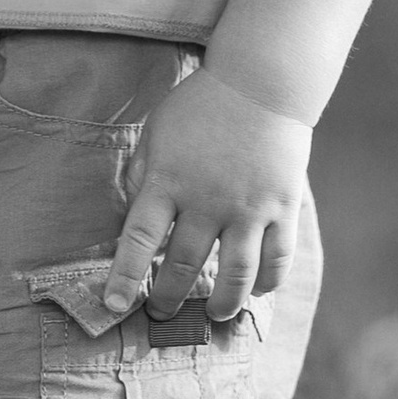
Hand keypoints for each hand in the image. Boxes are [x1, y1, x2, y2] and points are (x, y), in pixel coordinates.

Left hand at [100, 66, 310, 323]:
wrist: (261, 82)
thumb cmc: (201, 106)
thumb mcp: (157, 133)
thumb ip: (143, 176)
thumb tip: (131, 220)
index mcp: (168, 180)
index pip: (139, 239)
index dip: (125, 276)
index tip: (114, 305)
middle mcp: (207, 200)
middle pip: (185, 266)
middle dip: (168, 298)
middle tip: (160, 313)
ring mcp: (249, 208)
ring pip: (235, 275)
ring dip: (222, 304)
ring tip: (214, 316)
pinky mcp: (283, 208)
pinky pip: (277, 260)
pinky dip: (266, 283)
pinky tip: (255, 291)